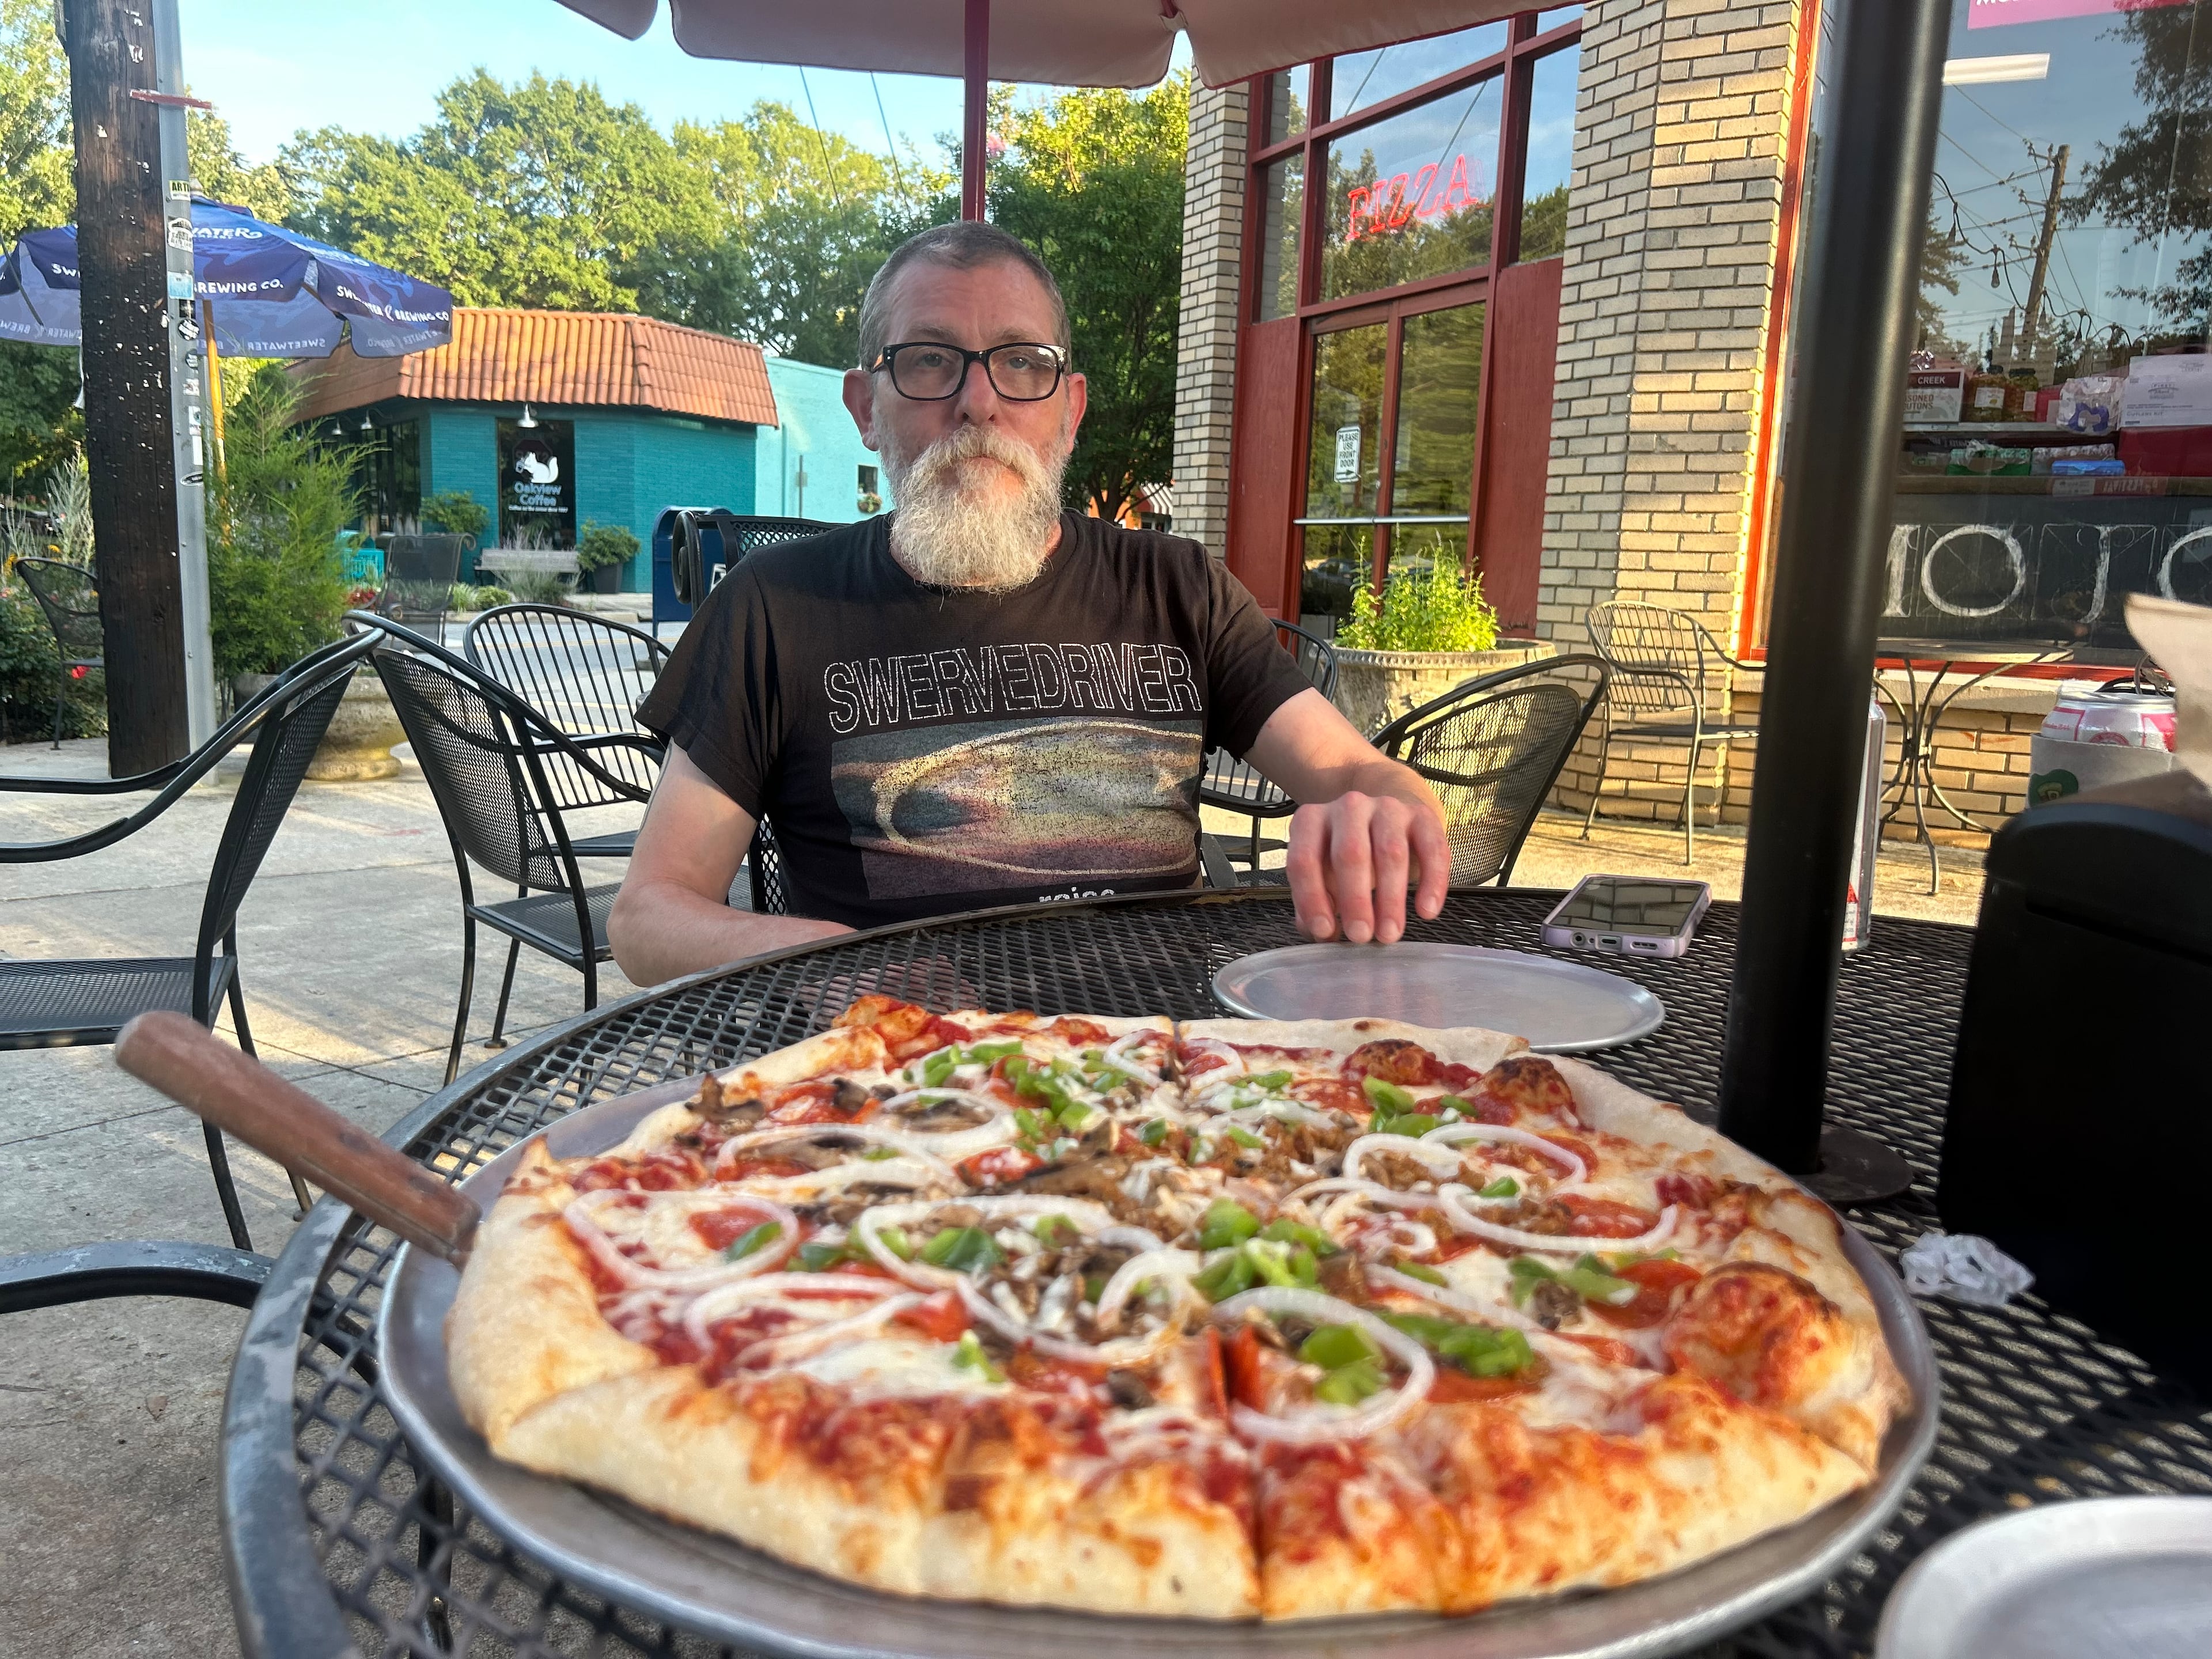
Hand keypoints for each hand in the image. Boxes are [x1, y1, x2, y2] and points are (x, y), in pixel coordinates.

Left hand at [1284, 790, 1449, 943]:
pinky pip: (1432, 849)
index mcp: (1312, 821)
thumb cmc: (1348, 857)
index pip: (1304, 859)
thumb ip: (1316, 903)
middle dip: (1355, 900)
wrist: (1386, 819)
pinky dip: (1432, 883)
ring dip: (1390, 898)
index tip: (1324, 931)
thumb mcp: (1322, 876)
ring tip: (1389, 933)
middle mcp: (1348, 807)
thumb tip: (1323, 934)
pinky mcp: (1422, 816)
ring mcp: (1387, 808)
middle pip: (1350, 853)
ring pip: (1391, 852)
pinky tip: (1426, 912)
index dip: (1312, 898)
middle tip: (1360, 936)